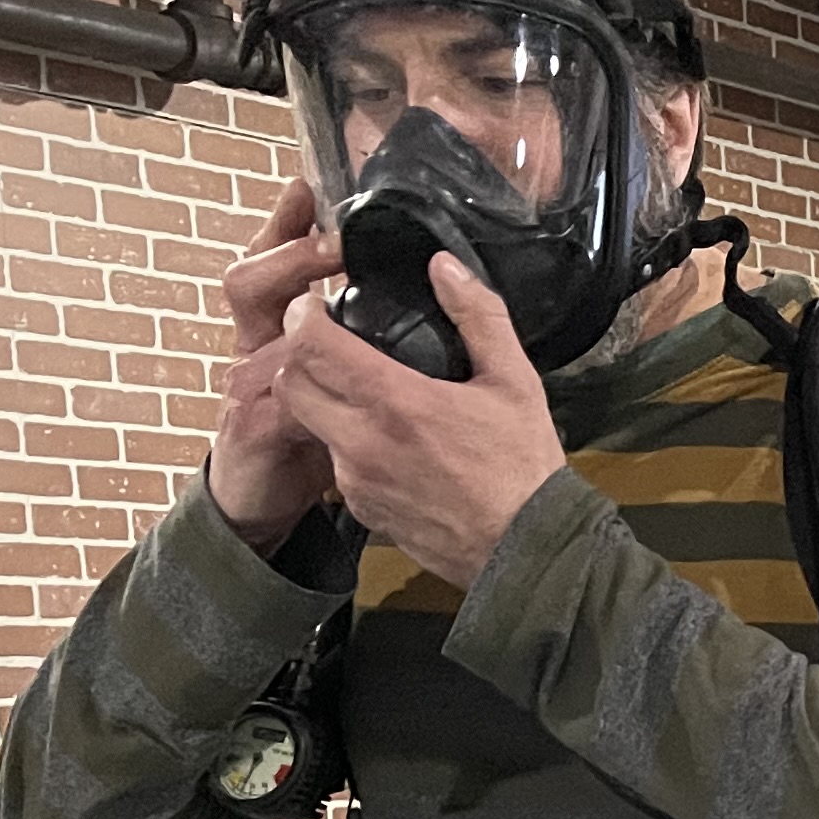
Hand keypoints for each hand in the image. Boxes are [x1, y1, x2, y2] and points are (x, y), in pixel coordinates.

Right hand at [205, 179, 344, 547]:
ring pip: (258, 334)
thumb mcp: (344, 379)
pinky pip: (272, 398)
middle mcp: (253, 344)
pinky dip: (299, 389)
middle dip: (287, 256)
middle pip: (250, 279)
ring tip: (326, 297)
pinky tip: (321, 379)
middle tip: (332, 242)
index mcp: (277, 326)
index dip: (284, 223)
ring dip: (290, 311)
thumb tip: (416, 280)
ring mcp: (243, 384)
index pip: (274, 258)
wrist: (263, 501)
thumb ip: (362, 333)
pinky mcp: (248, 428)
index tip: (308, 189)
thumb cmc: (307, 431)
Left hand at [280, 257, 567, 590]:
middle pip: (291, 383)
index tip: (314, 307)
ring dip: (323, 402)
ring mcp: (358, 481)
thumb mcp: (515, 381)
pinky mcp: (362, 510)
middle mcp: (364, 442)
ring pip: (311, 424)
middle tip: (324, 343)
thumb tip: (446, 266)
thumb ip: (478, 315)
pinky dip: (348, 444)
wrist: (527, 552)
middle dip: (299, 356)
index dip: (303, 317)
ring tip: (358, 391)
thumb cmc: (524, 469)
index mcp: (397, 402)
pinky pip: (337, 465)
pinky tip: (385, 441)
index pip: (312, 345)